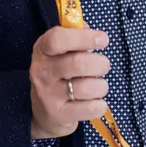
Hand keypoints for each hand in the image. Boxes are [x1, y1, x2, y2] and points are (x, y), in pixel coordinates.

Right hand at [30, 22, 111, 140]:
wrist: (44, 113)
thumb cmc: (60, 75)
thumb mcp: (61, 52)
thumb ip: (77, 36)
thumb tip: (92, 31)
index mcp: (42, 51)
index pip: (58, 38)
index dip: (84, 37)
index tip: (103, 40)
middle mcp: (42, 72)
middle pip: (78, 63)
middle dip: (100, 63)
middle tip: (103, 66)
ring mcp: (49, 95)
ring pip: (88, 87)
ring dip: (101, 85)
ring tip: (97, 86)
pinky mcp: (59, 115)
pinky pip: (91, 108)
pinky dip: (100, 105)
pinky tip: (95, 102)